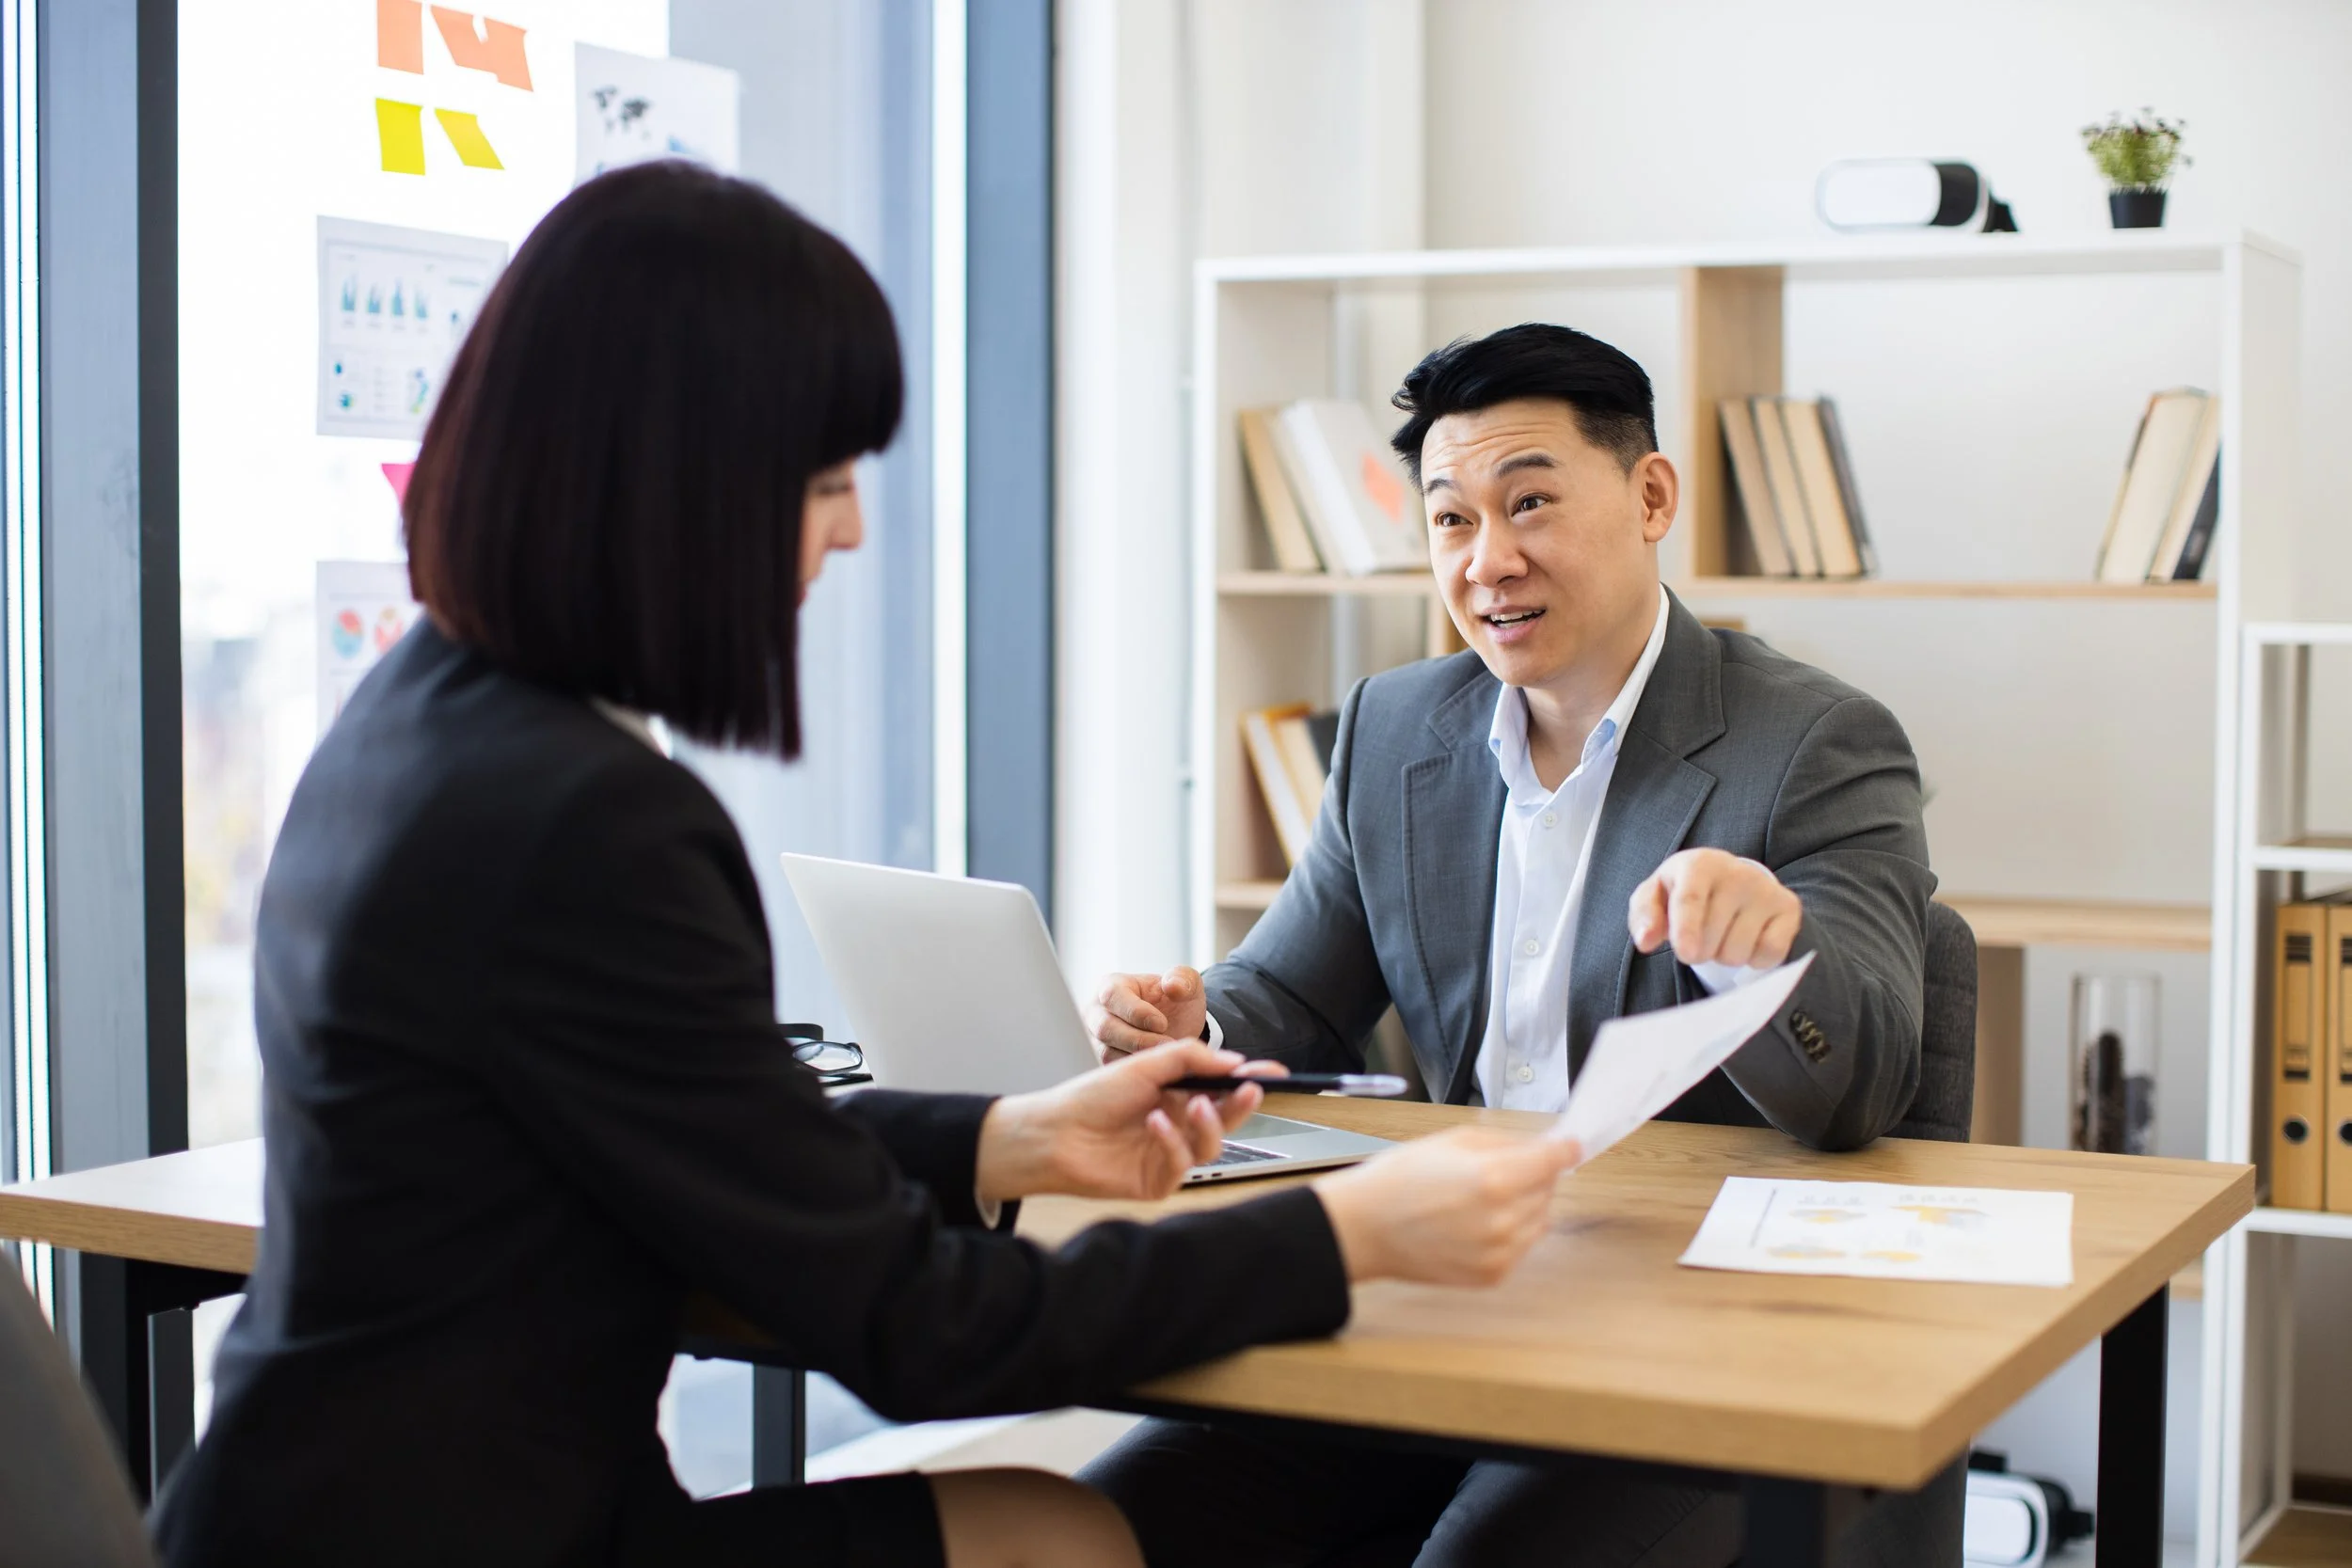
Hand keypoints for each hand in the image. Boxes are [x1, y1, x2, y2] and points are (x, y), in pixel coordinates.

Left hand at [976, 1042, 1289, 1202]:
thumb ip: (1191, 1059)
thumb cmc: (1092, 1096)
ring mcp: (1170, 1154)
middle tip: (1250, 1090)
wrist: (1054, 1132)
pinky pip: (1183, 1165)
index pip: (1224, 1087)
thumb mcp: (1145, 1065)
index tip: (1276, 1072)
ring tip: (1191, 1105)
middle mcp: (1178, 1123)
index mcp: (1177, 1094)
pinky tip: (1156, 1125)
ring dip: (1207, 1123)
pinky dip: (1174, 1142)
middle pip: (1225, 1117)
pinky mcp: (1159, 1181)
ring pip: (1211, 1144)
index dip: (1251, 1079)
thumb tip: (1234, 1061)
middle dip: (1241, 1103)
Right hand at [1085, 967, 1207, 1061]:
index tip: (1162, 1023)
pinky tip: (1157, 1069)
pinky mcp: (1103, 1061)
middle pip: (1106, 1028)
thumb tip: (1173, 985)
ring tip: (1165, 1057)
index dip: (1136, 1012)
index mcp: (1111, 986)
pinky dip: (1135, 1072)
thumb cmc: (1176, 1001)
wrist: (1177, 1027)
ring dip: (1138, 1057)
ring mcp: (1096, 1038)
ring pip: (1107, 1052)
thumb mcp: (1187, 984)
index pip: (1113, 996)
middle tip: (1167, 1045)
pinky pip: (1113, 1070)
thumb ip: (1183, 979)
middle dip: (1139, 1039)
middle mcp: (1097, 1012)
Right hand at [1312, 1128, 1579, 1286]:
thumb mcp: (1451, 1140)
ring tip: (1480, 1199)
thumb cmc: (1399, 1181)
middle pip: (1549, 1188)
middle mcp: (1503, 1220)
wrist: (1366, 1228)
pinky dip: (1510, 1231)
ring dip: (1524, 1204)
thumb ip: (1505, 1142)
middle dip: (1534, 1174)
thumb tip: (1542, 1146)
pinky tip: (1474, 1223)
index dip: (1565, 1149)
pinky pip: (1522, 1245)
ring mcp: (1500, 1252)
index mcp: (1494, 1179)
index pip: (1554, 1160)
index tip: (1571, 1145)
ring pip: (1540, 1219)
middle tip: (1497, 1169)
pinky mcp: (1493, 1275)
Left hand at [1627, 848, 1800, 969]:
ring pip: (1738, 953)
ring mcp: (1766, 889)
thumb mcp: (1656, 897)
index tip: (1686, 954)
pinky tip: (1747, 939)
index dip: (1686, 929)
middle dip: (1699, 950)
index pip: (1691, 899)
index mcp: (1698, 864)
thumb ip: (1644, 916)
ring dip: (1724, 955)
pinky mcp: (1788, 908)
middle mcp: (1736, 872)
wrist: (1731, 880)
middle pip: (1712, 938)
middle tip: (1700, 934)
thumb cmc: (1685, 892)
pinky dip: (1754, 960)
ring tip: (1723, 933)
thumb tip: (1645, 940)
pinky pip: (1769, 954)